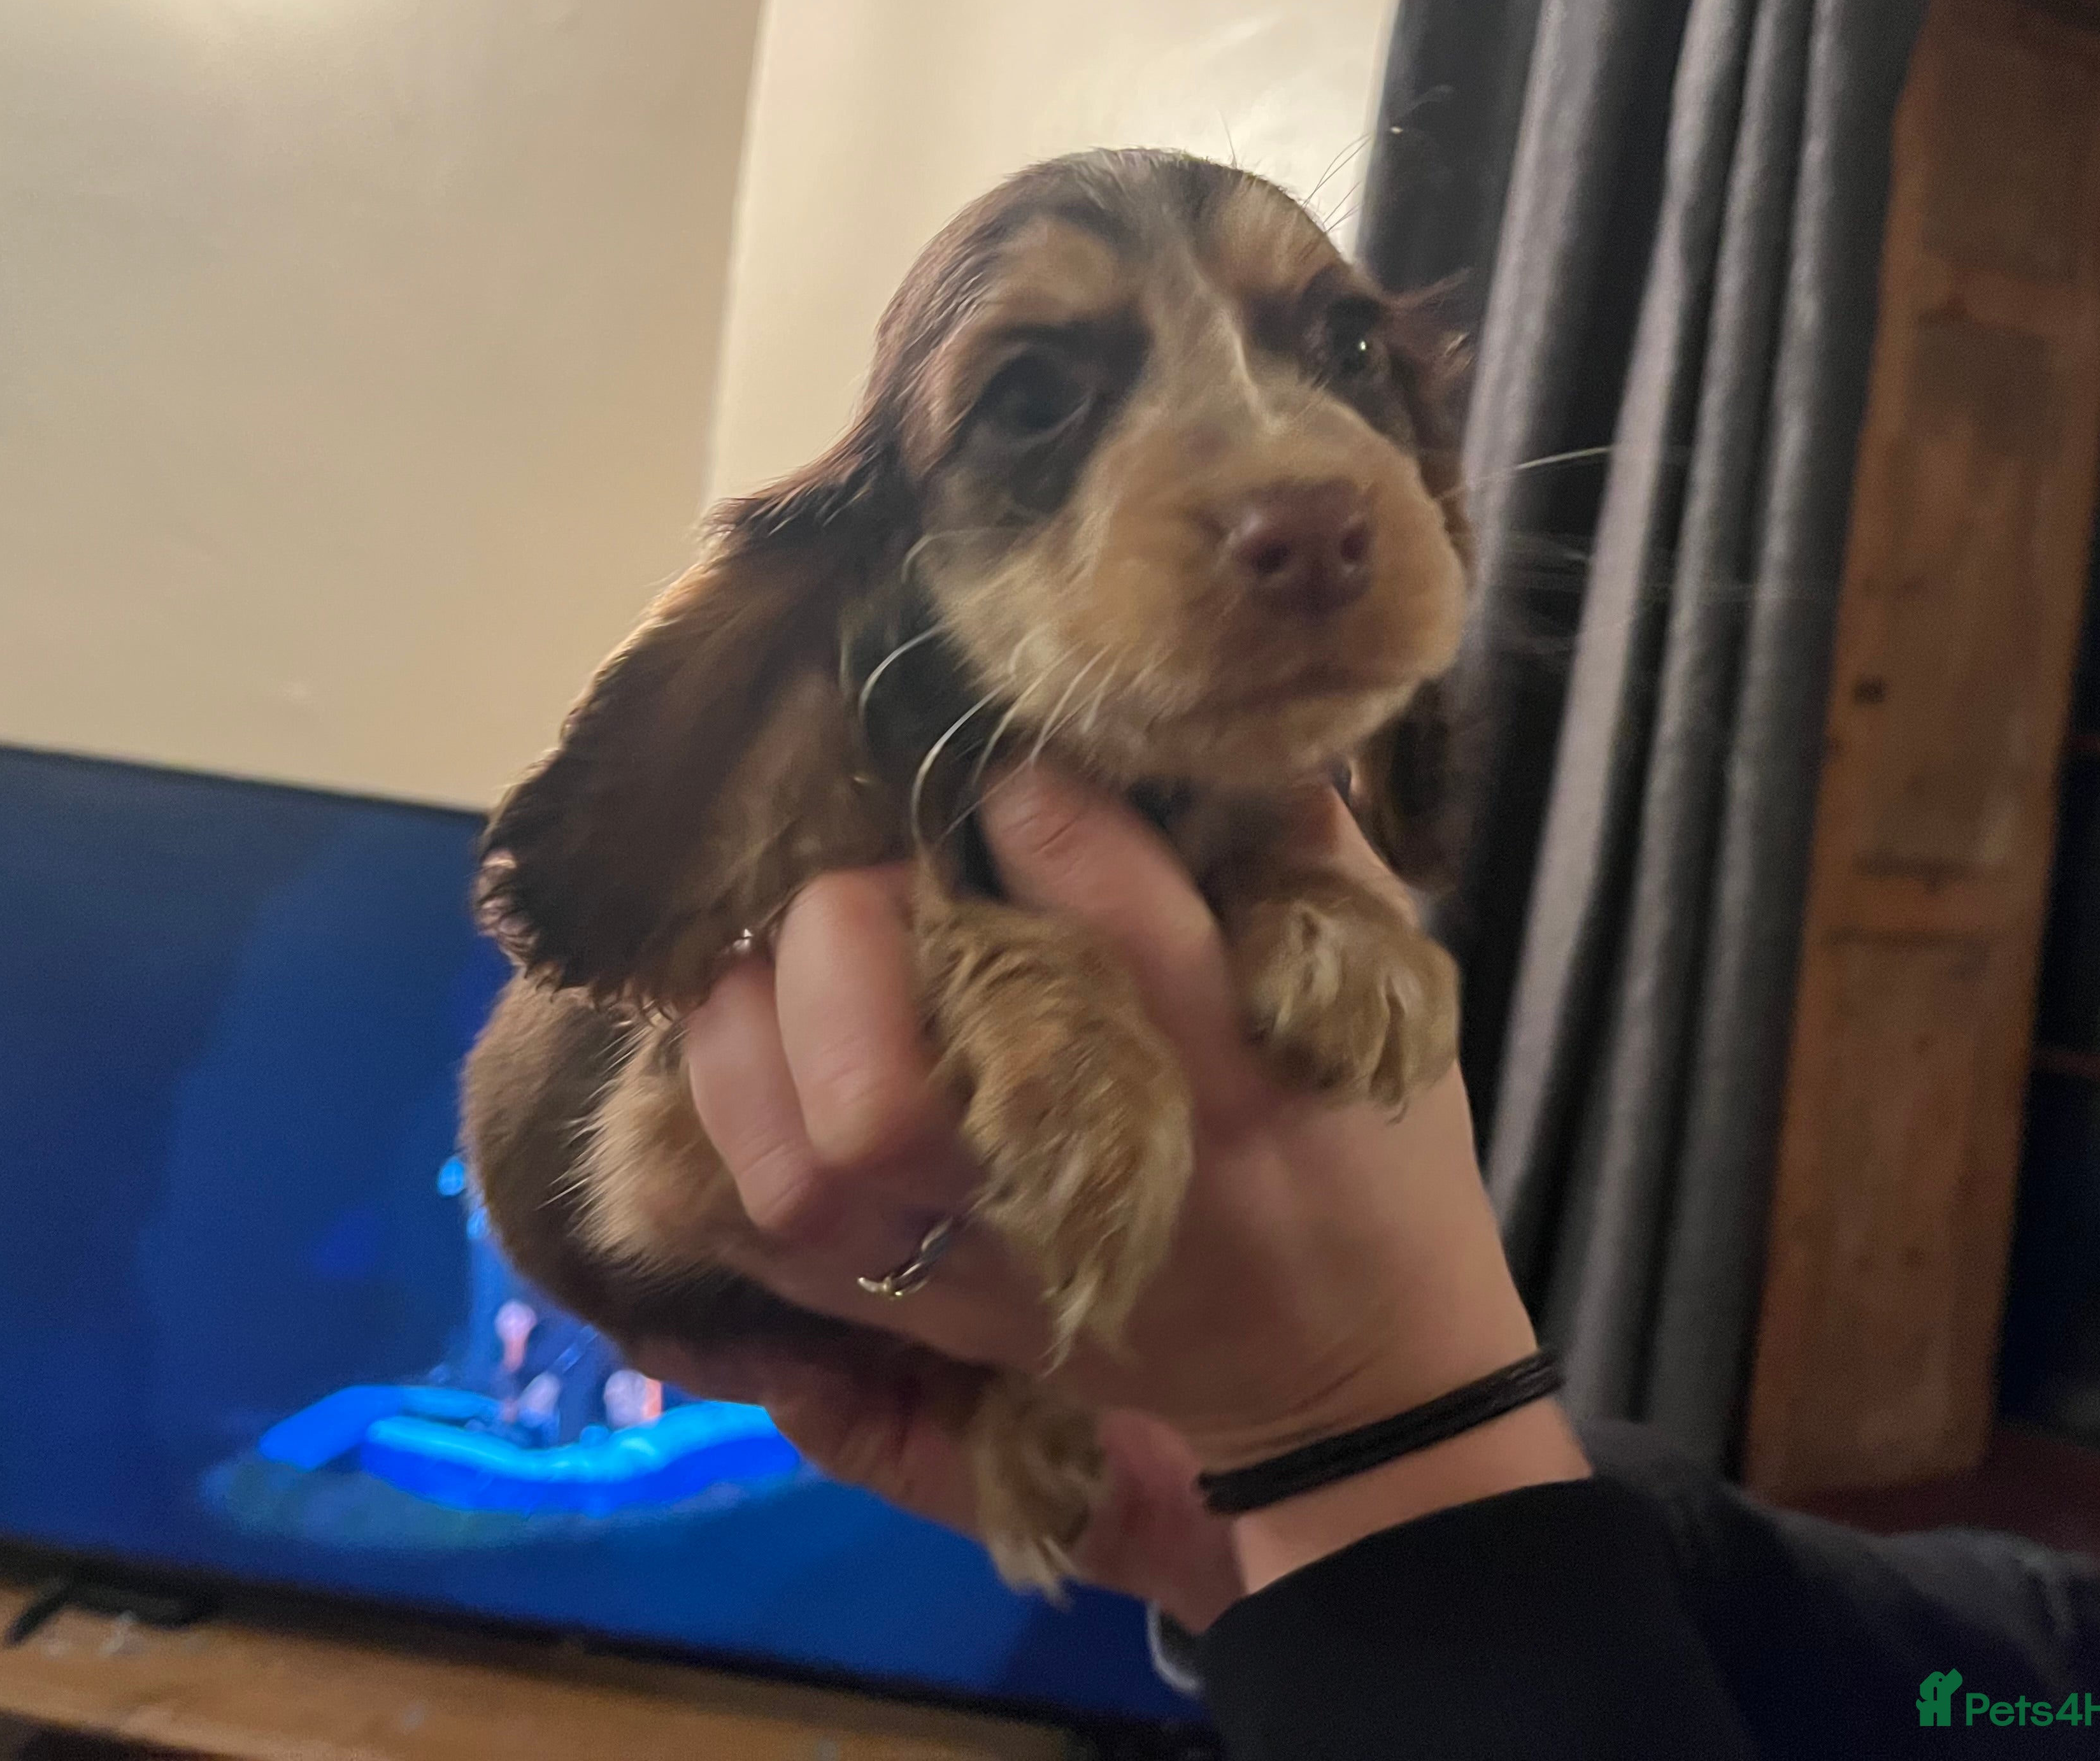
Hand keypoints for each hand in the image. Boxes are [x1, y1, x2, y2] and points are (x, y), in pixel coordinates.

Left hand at [675, 763, 1585, 1604]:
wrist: (1355, 1381)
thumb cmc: (1374, 1158)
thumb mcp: (1375, 992)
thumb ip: (1294, 846)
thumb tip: (1171, 717)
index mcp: (1236, 1089)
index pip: (1118, 941)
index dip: (1037, 825)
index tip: (1007, 770)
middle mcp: (1097, 1186)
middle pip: (892, 1088)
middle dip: (848, 936)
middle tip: (874, 873)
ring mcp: (996, 1273)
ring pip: (803, 1167)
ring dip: (752, 1034)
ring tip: (770, 955)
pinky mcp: (933, 1322)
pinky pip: (766, 1241)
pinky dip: (723, 1132)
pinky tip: (743, 1048)